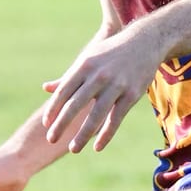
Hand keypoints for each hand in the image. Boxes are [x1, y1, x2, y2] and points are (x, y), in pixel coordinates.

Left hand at [42, 27, 160, 152]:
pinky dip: (106, 134)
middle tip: (51, 139)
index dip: (54, 108)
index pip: (64, 91)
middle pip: (76, 104)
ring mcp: (116, 85)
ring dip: (83, 134)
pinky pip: (116, 118)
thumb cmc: (111, 53)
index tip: (46, 124)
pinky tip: (97, 147)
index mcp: (84, 66)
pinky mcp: (132, 95)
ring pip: (96, 115)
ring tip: (73, 149)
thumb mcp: (88, 60)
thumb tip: (46, 88)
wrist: (145, 42)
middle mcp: (98, 76)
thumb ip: (68, 77)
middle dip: (62, 123)